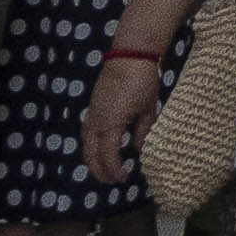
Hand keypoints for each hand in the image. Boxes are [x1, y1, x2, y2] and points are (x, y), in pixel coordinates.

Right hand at [80, 57, 157, 186]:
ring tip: (103, 170)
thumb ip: (143, 131)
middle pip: (91, 154)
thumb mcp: (149, 109)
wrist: (130, 54)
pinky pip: (87, 132)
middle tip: (111, 182)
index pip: (108, 156)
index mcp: (111, 124)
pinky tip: (99, 148)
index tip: (123, 179)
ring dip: (92, 159)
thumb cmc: (142, 80)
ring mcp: (92, 113)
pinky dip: (90, 145)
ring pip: (86, 144)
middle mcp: (96, 122)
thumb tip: (139, 149)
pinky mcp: (92, 106)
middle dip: (99, 171)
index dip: (114, 171)